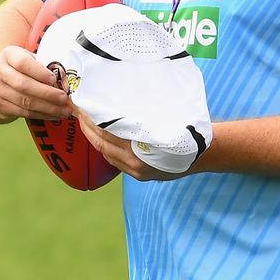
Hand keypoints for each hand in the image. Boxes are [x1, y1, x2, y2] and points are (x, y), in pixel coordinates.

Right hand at [0, 46, 73, 121]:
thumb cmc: (20, 69)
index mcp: (8, 55)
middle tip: (64, 98)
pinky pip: (23, 113)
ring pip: (24, 101)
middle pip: (23, 85)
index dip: (40, 72)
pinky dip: (41, 115)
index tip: (54, 79)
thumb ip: (42, 65)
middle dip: (47, 93)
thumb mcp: (28, 59)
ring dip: (47, 108)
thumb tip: (65, 79)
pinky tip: (53, 115)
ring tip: (64, 110)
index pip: (23, 63)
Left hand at [76, 111, 202, 181]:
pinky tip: (99, 135)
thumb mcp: (160, 118)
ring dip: (93, 137)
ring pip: (105, 153)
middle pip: (102, 144)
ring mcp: (136, 171)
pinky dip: (104, 147)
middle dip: (86, 128)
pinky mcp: (138, 175)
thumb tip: (112, 104)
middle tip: (76, 111)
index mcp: (141, 148)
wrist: (203, 152)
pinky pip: (113, 161)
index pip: (106, 132)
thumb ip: (137, 118)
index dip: (91, 120)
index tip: (81, 107)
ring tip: (84, 121)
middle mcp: (136, 163)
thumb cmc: (183, 129)